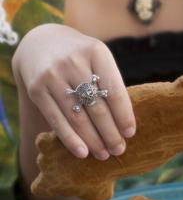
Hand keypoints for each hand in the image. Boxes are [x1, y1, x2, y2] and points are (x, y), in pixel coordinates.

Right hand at [12, 24, 135, 159]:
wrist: (39, 44)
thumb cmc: (79, 59)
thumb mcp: (97, 60)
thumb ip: (109, 86)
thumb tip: (124, 127)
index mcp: (96, 52)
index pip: (114, 91)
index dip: (123, 116)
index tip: (130, 134)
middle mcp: (73, 61)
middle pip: (96, 107)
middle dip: (110, 133)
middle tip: (118, 150)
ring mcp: (52, 75)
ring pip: (77, 117)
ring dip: (93, 140)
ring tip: (103, 154)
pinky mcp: (36, 89)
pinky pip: (56, 120)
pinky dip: (70, 139)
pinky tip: (82, 152)